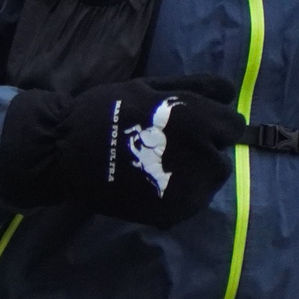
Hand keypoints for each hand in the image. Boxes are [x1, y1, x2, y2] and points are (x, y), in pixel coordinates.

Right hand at [0, 76, 239, 229]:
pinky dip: (180, 193)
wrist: (65, 150)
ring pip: (209, 180)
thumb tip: (230, 91)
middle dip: (203, 150)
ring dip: (194, 173)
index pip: (233, 124)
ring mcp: (191, 188)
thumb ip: (193, 86)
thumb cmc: (107, 110)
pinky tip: (155, 183)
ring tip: (162, 166)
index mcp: (198, 120)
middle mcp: (203, 155)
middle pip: (222, 156)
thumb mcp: (147, 87)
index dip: (212, 122)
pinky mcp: (176, 211)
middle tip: (170, 147)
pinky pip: (192, 201)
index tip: (189, 125)